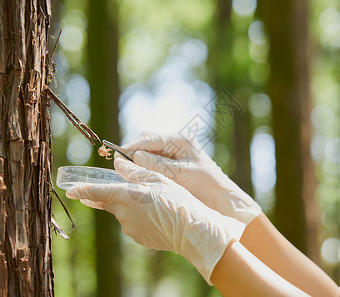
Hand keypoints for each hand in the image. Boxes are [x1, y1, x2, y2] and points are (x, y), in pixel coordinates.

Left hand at [66, 158, 244, 283]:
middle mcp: (122, 214)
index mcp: (124, 196)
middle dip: (114, 196)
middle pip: (110, 203)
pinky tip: (157, 215)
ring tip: (155, 203)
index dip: (82, 191)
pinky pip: (134, 224)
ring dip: (131, 207)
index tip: (71, 190)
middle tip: (130, 190)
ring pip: (123, 213)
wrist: (191, 229)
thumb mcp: (157, 179)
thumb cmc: (176, 200)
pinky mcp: (139, 238)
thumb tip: (118, 164)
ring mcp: (130, 229)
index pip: (95, 192)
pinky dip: (140, 218)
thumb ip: (134, 172)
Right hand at [119, 132, 261, 224]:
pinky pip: (151, 163)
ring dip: (135, 161)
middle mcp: (175, 144)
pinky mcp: (171, 166)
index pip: (150, 138)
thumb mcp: (182, 174)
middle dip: (131, 152)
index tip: (117, 156)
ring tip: (124, 173)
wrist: (222, 201)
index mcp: (180, 141)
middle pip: (146, 142)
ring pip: (147, 153)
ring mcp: (172, 154)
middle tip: (118, 166)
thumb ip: (159, 165)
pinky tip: (136, 178)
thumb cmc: (206, 186)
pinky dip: (142, 169)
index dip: (132, 146)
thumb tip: (135, 156)